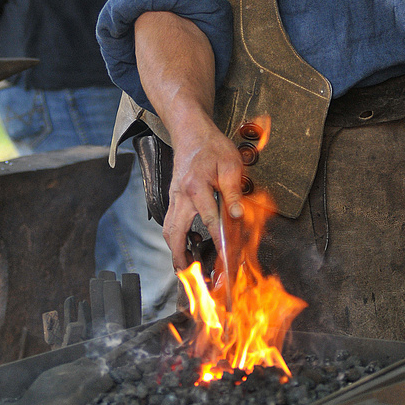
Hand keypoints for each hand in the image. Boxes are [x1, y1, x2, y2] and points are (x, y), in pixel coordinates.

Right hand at [163, 108, 243, 270]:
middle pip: (174, 232)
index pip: (209, 221)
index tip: (226, 258)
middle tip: (189, 274)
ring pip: (168, 228)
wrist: (190, 131)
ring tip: (187, 264)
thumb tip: (237, 214)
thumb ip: (233, 190)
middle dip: (180, 256)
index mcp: (196, 187)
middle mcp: (180, 195)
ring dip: (175, 248)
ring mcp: (173, 196)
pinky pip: (171, 220)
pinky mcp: (173, 196)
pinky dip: (175, 235)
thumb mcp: (230, 163)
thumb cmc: (212, 146)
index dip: (219, 242)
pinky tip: (189, 240)